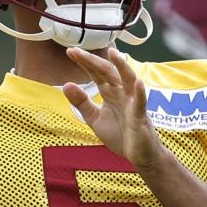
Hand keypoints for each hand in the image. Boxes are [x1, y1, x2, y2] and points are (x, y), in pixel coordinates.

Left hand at [63, 47, 166, 168]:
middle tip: (77, 51)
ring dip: (122, 66)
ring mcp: (132, 103)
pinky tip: (138, 83)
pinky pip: (141, 103)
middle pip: (108, 72)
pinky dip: (140, 93)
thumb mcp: (94, 119)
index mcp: (110, 93)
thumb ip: (81, 103)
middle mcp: (122, 93)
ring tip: (113, 53)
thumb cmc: (120, 135)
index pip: (96, 73)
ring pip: (129, 80)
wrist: (138, 156)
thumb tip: (66, 84)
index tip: (71, 52)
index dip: (85, 62)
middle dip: (93, 61)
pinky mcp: (140, 116)